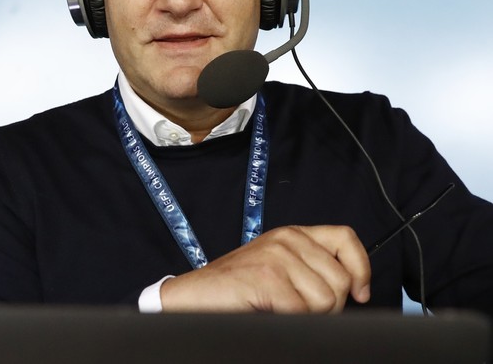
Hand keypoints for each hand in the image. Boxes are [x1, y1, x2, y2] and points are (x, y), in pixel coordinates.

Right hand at [160, 225, 370, 313]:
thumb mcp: (280, 267)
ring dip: (309, 316)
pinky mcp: (266, 277)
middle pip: (340, 279)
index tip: (359, 292)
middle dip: (329, 306)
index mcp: (293, 234)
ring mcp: (276, 256)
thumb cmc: (238, 288)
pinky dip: (290, 322)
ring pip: (326, 299)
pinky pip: (302, 312)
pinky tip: (270, 312)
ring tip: (282, 310)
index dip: (360, 268)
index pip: (345, 237)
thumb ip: (311, 267)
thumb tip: (354, 287)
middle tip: (301, 310)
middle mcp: (287, 239)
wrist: (196, 296)